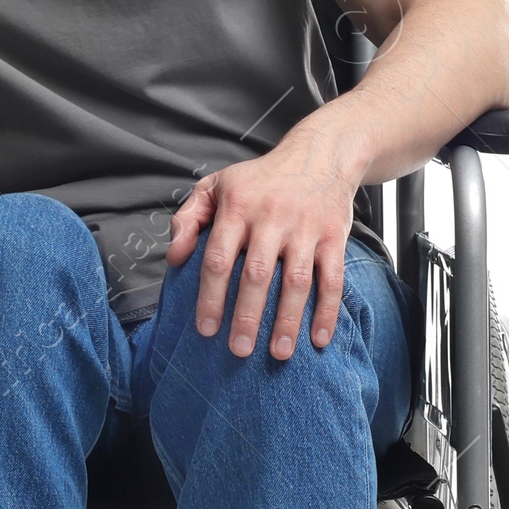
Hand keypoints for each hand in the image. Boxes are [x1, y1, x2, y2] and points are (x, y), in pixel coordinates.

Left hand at [167, 135, 359, 358]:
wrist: (320, 155)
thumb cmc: (260, 179)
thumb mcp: (216, 186)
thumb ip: (189, 219)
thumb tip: (174, 257)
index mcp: (238, 207)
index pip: (218, 257)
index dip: (210, 296)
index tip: (206, 329)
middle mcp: (272, 217)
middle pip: (256, 274)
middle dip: (246, 316)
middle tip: (238, 350)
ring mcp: (305, 228)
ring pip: (295, 281)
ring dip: (287, 321)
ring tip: (277, 353)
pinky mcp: (334, 237)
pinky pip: (331, 278)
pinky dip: (327, 311)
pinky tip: (318, 339)